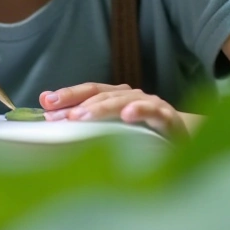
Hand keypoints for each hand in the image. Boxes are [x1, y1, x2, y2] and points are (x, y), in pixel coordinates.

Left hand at [39, 83, 187, 137]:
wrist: (183, 139)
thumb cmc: (143, 133)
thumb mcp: (111, 128)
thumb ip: (82, 118)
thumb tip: (46, 107)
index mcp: (116, 96)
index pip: (89, 90)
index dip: (68, 95)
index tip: (46, 103)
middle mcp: (131, 96)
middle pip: (102, 94)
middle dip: (80, 103)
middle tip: (62, 115)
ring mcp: (149, 105)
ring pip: (124, 101)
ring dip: (102, 107)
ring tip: (83, 116)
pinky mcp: (168, 118)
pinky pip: (154, 112)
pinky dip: (140, 111)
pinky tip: (128, 116)